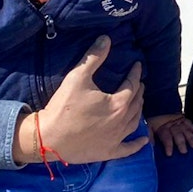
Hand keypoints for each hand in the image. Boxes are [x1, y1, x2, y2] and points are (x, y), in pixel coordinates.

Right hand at [28, 36, 147, 163]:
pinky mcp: (109, 152)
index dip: (136, 73)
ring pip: (135, 122)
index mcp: (119, 103)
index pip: (133, 84)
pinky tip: (144, 141)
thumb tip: (106, 39)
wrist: (47, 138)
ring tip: (138, 102)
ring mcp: (117, 138)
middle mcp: (122, 121)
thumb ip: (94, 57)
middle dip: (138, 91)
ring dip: (138, 110)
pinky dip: (138, 144)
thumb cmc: (64, 107)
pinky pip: (129, 149)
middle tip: (138, 83)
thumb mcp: (78, 77)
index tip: (138, 65)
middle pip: (136, 103)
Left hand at [148, 113, 192, 155]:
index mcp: (162, 127)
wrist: (157, 113)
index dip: (168, 145)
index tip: (170, 154)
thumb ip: (149, 135)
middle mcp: (171, 124)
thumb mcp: (147, 128)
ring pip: (185, 129)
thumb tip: (151, 145)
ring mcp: (179, 121)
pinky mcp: (184, 120)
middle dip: (181, 142)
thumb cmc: (153, 124)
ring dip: (190, 137)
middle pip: (177, 133)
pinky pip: (191, 124)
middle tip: (184, 151)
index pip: (166, 136)